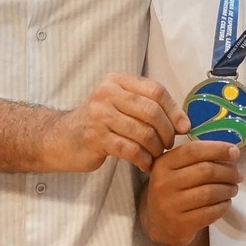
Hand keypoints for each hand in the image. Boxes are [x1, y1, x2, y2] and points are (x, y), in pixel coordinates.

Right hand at [47, 73, 187, 172]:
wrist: (62, 138)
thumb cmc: (99, 123)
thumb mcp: (120, 104)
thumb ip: (148, 107)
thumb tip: (184, 122)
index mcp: (117, 80)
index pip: (156, 90)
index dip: (174, 110)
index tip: (184, 127)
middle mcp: (106, 93)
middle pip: (151, 111)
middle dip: (166, 132)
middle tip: (168, 144)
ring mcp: (99, 116)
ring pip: (143, 132)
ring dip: (155, 148)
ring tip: (156, 154)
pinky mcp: (95, 138)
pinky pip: (130, 149)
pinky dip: (143, 159)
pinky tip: (144, 164)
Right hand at [142, 141, 239, 245]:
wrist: (160, 224)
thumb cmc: (174, 190)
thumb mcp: (175, 170)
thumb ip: (197, 158)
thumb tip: (231, 151)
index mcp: (163, 164)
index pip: (193, 150)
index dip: (217, 149)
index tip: (235, 152)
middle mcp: (164, 183)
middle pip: (206, 171)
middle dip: (229, 172)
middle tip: (239, 175)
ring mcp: (171, 205)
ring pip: (210, 193)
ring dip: (228, 189)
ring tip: (233, 189)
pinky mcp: (181, 224)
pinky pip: (210, 212)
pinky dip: (223, 206)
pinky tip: (226, 202)